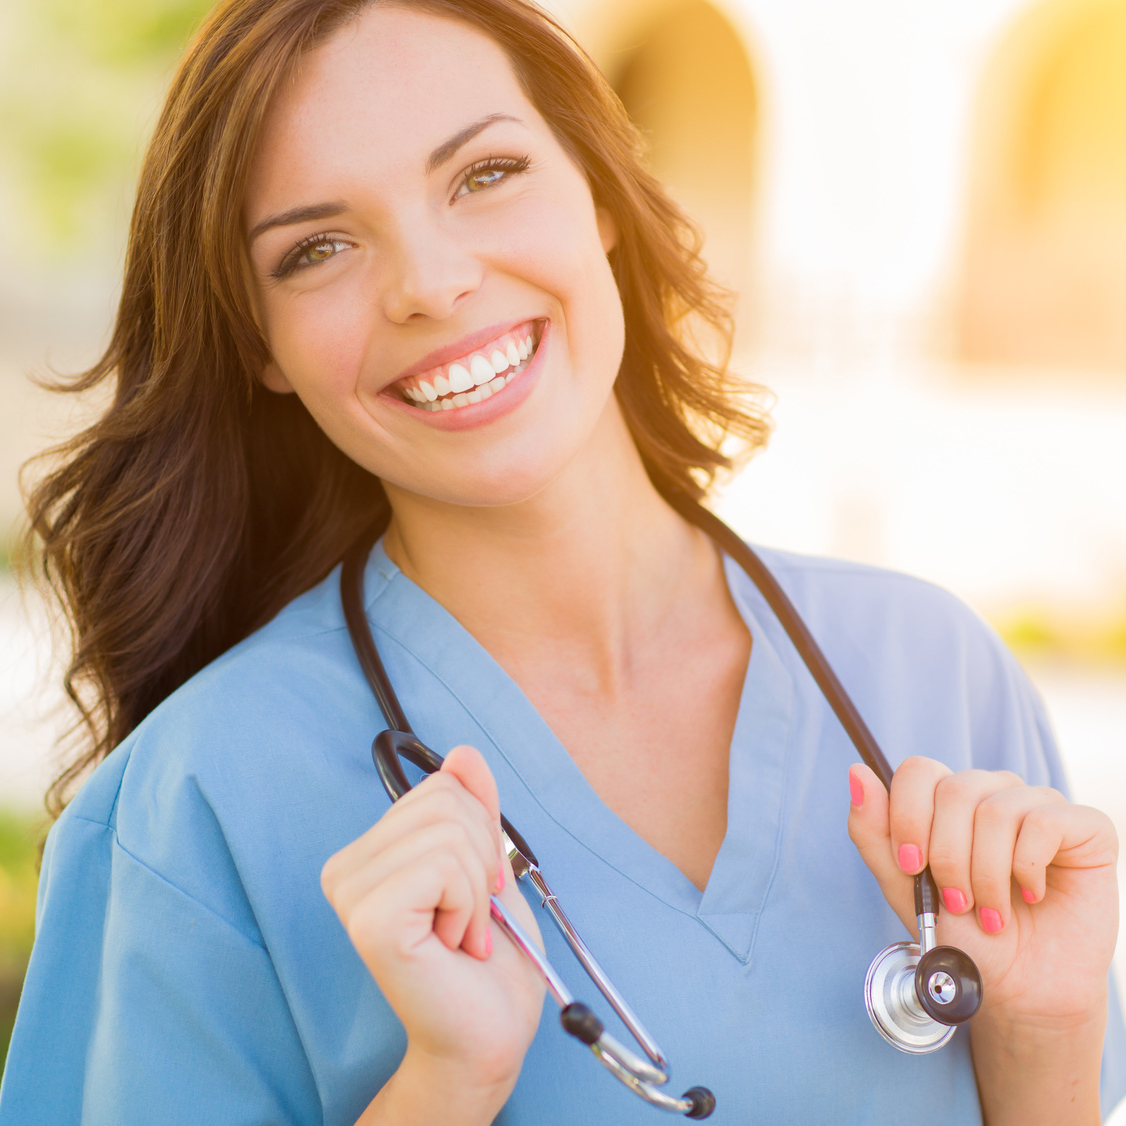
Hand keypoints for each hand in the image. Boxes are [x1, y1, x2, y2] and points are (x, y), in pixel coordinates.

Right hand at [322, 745, 544, 1105]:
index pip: (440, 786)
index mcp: (369, 853)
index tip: (473, 890)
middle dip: (482, 856)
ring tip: (460, 932)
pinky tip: (452, 943)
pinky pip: (443, 865)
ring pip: (449, 831)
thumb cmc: (489, 958)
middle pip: (446, 799)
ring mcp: (351, 894)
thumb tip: (462, 753)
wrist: (489, 1031)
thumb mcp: (488, 862)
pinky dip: (468, 904)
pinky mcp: (370, 919)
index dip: (480, 832)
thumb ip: (474, 807)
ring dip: (476, 888)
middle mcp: (346, 869)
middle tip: (469, 915)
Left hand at [848, 758, 1117, 1124]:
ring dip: (988, 875)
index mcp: (946, 800)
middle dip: (948, 858)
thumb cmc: (962, 935)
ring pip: (996, 810)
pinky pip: (1045, 822)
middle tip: (959, 902)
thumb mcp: (904, 886)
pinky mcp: (1084, 826)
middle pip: (954, 791)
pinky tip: (1033, 895)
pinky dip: (1028, 868)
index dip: (910, 816)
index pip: (919, 770)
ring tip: (992, 913)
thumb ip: (874, 832)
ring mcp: (1037, 804)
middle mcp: (991, 792)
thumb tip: (857, 773)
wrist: (1018, 988)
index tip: (912, 865)